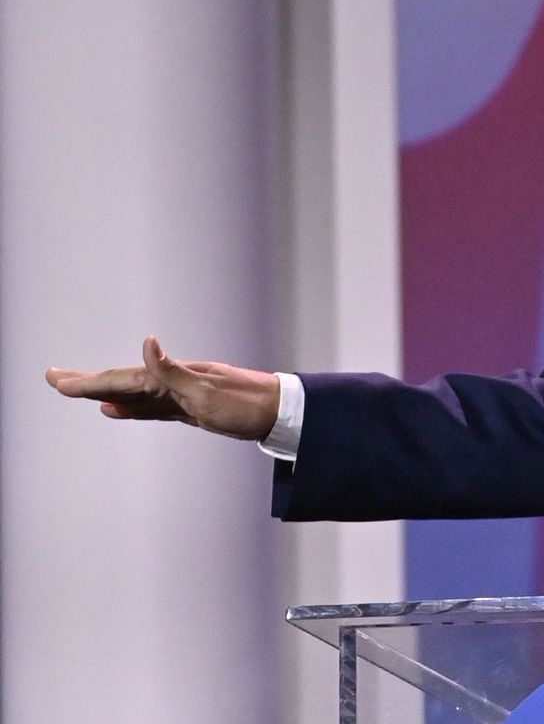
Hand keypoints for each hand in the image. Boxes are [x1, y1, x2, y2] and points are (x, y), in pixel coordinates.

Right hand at [46, 336, 279, 441]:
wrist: (281, 412)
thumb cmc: (247, 403)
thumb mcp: (207, 391)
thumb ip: (172, 371)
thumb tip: (147, 341)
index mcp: (172, 377)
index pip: (121, 379)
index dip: (87, 381)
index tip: (55, 380)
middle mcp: (173, 382)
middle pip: (121, 383)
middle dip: (86, 382)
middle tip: (52, 378)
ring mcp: (180, 395)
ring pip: (132, 395)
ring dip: (102, 393)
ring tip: (76, 391)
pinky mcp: (190, 409)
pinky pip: (150, 408)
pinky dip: (129, 408)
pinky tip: (114, 410)